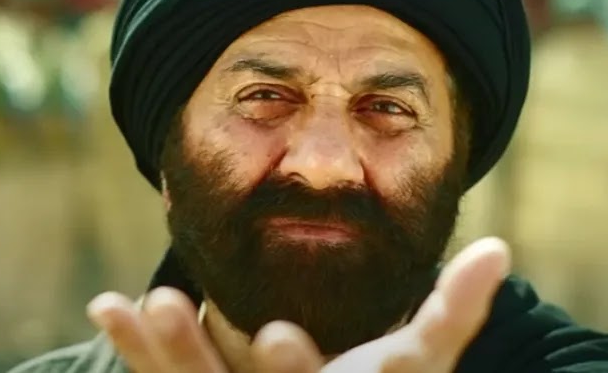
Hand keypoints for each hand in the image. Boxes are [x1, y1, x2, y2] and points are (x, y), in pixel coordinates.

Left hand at [87, 237, 509, 371]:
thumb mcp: (420, 361)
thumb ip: (455, 309)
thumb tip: (499, 247)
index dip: (294, 371)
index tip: (277, 331)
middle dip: (195, 358)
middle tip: (163, 305)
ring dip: (154, 351)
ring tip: (124, 303)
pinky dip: (136, 349)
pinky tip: (108, 307)